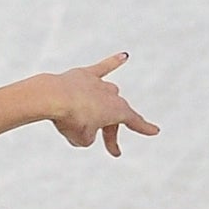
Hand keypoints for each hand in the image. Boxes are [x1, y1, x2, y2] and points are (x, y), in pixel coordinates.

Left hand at [44, 52, 158, 157]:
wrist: (53, 97)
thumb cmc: (70, 119)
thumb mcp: (81, 138)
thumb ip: (88, 136)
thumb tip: (86, 126)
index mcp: (117, 111)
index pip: (134, 121)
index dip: (144, 128)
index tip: (155, 131)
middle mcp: (112, 95)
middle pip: (115, 116)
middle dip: (113, 134)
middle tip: (114, 151)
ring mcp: (99, 84)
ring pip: (103, 99)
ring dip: (97, 112)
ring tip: (82, 122)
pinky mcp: (85, 75)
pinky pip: (102, 68)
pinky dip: (113, 63)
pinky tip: (124, 57)